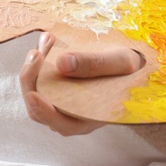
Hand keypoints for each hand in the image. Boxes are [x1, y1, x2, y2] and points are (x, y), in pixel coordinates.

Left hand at [20, 31, 145, 136]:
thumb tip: (62, 64)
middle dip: (31, 79)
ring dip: (33, 67)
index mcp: (90, 119)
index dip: (44, 112)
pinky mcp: (55, 86)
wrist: (133, 63)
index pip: (61, 124)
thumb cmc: (132, 68)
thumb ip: (96, 64)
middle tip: (37, 52)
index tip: (33, 95)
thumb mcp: (122, 62)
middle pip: (38, 109)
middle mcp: (71, 116)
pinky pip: (39, 78)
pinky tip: (48, 40)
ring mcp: (61, 102)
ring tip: (46, 41)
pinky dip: (39, 60)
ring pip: (35, 91)